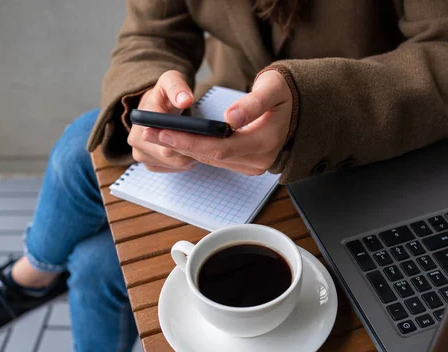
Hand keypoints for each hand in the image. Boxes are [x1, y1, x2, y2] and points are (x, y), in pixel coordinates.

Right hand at [127, 70, 198, 171]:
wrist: (154, 106)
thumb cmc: (164, 93)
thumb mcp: (171, 81)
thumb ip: (178, 88)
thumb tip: (185, 100)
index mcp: (141, 121)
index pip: (166, 139)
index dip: (187, 139)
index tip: (205, 134)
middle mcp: (136, 141)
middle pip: (173, 156)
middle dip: (193, 149)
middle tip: (211, 140)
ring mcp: (141, 155)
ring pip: (176, 164)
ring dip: (192, 156)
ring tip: (203, 142)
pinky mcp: (150, 164)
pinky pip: (174, 168)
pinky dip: (187, 161)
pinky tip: (194, 150)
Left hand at [145, 70, 292, 175]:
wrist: (297, 107)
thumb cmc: (282, 93)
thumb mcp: (271, 89)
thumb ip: (252, 103)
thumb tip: (230, 119)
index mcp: (267, 140)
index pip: (221, 147)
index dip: (190, 141)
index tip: (164, 130)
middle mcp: (260, 160)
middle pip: (213, 157)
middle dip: (180, 145)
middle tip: (150, 132)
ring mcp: (254, 166)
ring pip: (212, 160)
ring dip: (184, 149)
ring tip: (156, 134)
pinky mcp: (247, 165)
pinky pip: (218, 160)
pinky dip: (197, 151)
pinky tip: (176, 140)